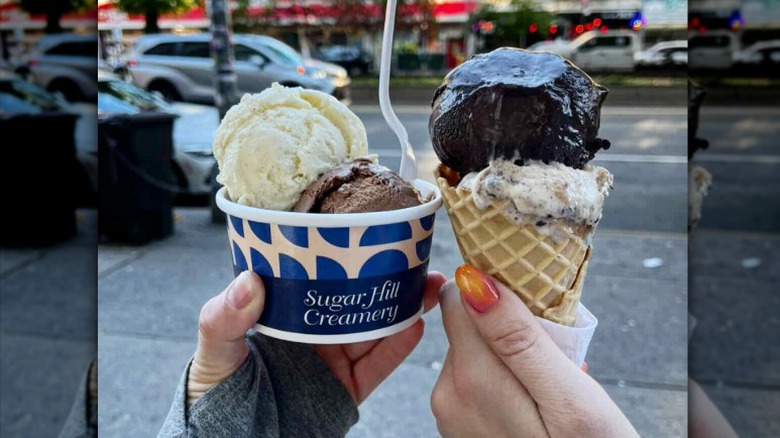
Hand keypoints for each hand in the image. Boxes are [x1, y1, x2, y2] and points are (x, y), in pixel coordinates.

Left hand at [188, 270, 446, 405]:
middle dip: (384, 275)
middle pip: (356, 297)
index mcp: (284, 314)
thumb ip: (225, 318)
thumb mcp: (214, 351)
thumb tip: (249, 281)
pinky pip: (378, 365)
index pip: (317, 276)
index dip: (342, 255)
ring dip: (402, 304)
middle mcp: (313, 332)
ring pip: (375, 326)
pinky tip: (416, 323)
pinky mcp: (347, 389)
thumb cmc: (216, 395)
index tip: (364, 233)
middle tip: (411, 253)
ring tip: (427, 282)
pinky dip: (398, 346)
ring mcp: (333, 360)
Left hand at [431, 265, 637, 437]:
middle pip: (469, 325)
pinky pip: (480, 379)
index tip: (530, 301)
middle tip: (554, 351)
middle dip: (510, 327)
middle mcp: (448, 396)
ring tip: (552, 378)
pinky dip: (509, 377)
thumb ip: (515, 336)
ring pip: (477, 351)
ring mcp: (452, 414)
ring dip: (512, 352)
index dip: (495, 289)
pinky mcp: (463, 424)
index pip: (459, 299)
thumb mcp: (565, 392)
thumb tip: (470, 280)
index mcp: (469, 380)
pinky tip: (539, 397)